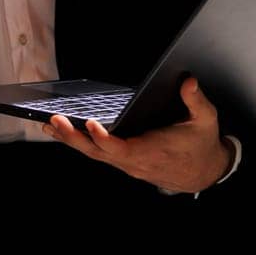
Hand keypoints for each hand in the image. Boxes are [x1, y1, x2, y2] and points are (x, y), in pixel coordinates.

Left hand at [41, 77, 234, 192]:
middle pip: (99, 153)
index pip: (122, 149)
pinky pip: (98, 154)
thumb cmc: (202, 144)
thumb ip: (196, 100)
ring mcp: (127, 164)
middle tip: (54, 121)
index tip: (90, 124)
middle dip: (74, 138)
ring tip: (49, 125)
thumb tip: (188, 82)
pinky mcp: (123, 163)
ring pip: (94, 154)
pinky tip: (62, 132)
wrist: (204, 172)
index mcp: (153, 151)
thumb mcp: (206, 120)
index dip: (104, 139)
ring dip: (70, 140)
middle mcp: (135, 161)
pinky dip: (79, 143)